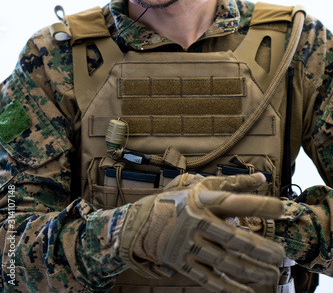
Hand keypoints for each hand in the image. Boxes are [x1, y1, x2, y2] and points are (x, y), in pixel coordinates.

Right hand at [119, 173, 284, 292]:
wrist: (142, 222)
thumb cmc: (179, 200)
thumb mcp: (202, 186)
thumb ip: (232, 184)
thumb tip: (261, 177)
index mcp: (200, 199)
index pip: (232, 201)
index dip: (256, 204)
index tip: (280, 207)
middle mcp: (194, 221)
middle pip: (232, 238)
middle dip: (259, 248)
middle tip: (280, 254)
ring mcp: (188, 245)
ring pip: (224, 261)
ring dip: (251, 269)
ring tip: (271, 273)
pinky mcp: (183, 263)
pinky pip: (210, 278)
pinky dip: (230, 287)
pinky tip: (248, 290)